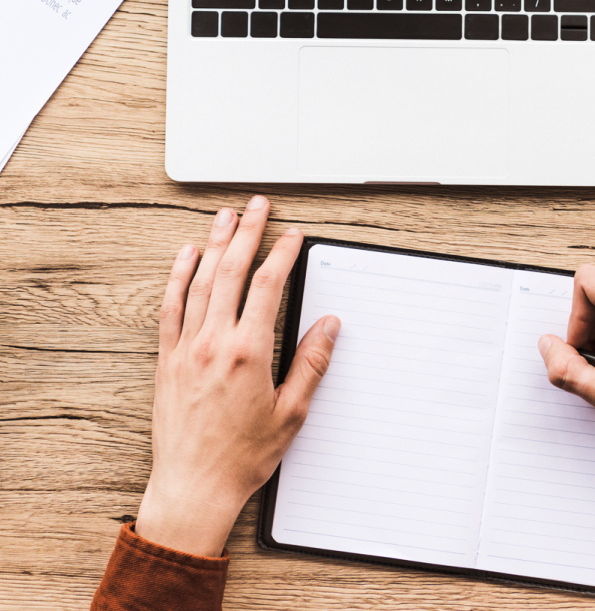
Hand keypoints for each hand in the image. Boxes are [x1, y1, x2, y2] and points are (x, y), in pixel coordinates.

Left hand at [135, 196, 339, 556]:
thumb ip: (312, 363)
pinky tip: (185, 256)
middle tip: (258, 206)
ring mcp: (186, 348)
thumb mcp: (292, 412)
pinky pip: (170, 308)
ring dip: (214, 244)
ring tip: (225, 217)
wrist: (194, 486)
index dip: (282, 253)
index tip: (292, 236)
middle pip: (232, 271)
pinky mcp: (167, 360)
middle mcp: (214, 343)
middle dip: (247, 232)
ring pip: (200, 282)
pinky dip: (177, 277)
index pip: (267, 286)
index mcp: (248, 353)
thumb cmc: (242, 455)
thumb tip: (329, 326)